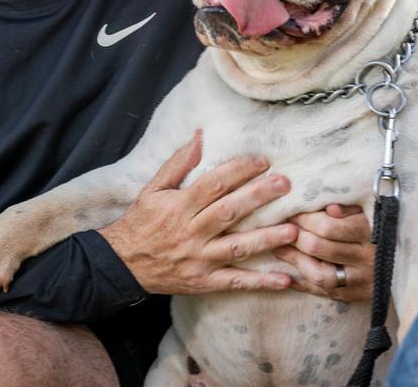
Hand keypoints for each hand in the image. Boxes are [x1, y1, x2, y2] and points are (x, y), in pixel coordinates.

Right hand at [98, 131, 297, 294]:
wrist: (122, 264)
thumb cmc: (141, 221)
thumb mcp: (153, 188)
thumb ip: (178, 163)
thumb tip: (200, 135)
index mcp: (179, 206)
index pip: (213, 184)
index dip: (238, 171)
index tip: (263, 161)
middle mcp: (191, 232)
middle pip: (229, 212)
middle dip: (258, 197)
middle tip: (285, 185)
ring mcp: (199, 258)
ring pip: (237, 248)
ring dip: (267, 239)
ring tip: (295, 230)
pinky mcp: (204, 281)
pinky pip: (235, 282)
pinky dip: (260, 282)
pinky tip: (285, 279)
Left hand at [273, 204, 373, 301]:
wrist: (410, 265)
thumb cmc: (382, 229)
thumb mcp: (371, 212)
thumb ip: (350, 208)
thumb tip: (328, 207)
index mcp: (370, 234)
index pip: (329, 227)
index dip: (305, 218)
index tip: (291, 211)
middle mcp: (366, 259)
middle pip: (320, 248)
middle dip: (295, 237)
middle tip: (282, 228)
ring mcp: (361, 281)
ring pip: (320, 276)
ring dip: (295, 261)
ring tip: (279, 248)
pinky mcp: (357, 297)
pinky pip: (325, 293)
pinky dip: (303, 284)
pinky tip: (287, 275)